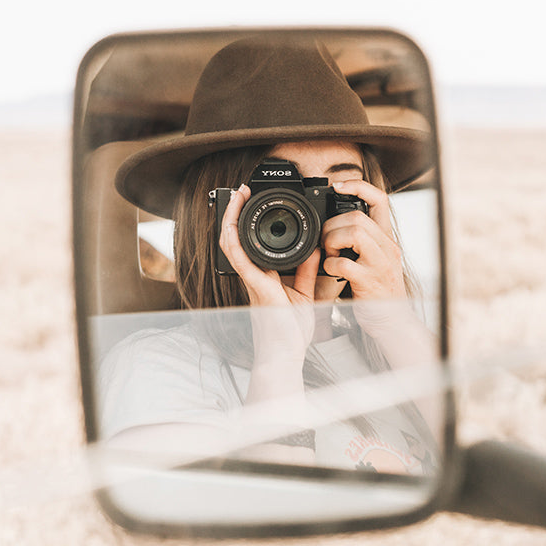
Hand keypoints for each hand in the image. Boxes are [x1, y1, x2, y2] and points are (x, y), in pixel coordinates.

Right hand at [219, 184, 319, 360]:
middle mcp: (253, 275)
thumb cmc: (291, 330)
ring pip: (232, 244)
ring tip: (235, 197)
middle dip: (234, 213)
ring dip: (231, 219)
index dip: (247, 222)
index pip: (251, 243)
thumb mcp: (305, 294)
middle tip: (238, 191)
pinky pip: (241, 261)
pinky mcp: (255, 287)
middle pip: (236, 238)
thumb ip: (307, 271)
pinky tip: (232, 227)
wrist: (285, 354)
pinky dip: (235, 242)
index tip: (251, 202)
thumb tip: (315, 250)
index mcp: (264, 276)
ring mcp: (251, 280)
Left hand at [319, 180, 413, 338]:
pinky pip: (344, 263)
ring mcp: (380, 264)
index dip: (359, 186)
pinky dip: (330, 265)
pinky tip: (331, 272)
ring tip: (329, 255)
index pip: (380, 199)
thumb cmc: (377, 291)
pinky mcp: (370, 281)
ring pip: (354, 233)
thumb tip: (337, 222)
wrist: (391, 322)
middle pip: (357, 217)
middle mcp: (388, 247)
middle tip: (326, 242)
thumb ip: (361, 241)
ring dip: (332, 242)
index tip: (338, 186)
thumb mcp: (374, 259)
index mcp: (386, 239)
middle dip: (333, 225)